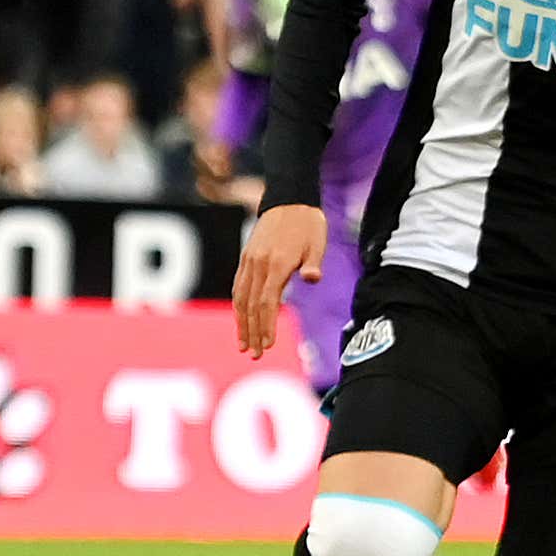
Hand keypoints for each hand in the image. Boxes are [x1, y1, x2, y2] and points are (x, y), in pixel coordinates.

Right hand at [233, 204, 325, 356]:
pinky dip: (238, 306)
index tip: (267, 346)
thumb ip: (313, 263)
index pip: (268, 302)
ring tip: (243, 345)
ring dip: (241, 323)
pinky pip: (238, 286)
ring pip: (240, 298)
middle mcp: (259, 264)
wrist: (289, 200)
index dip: (266, 326)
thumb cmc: (308, 224)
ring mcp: (249, 261)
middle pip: (251, 305)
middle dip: (252, 332)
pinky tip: (241, 319)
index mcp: (277, 264)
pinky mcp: (246, 258)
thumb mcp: (317, 242)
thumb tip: (313, 279)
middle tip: (254, 355)